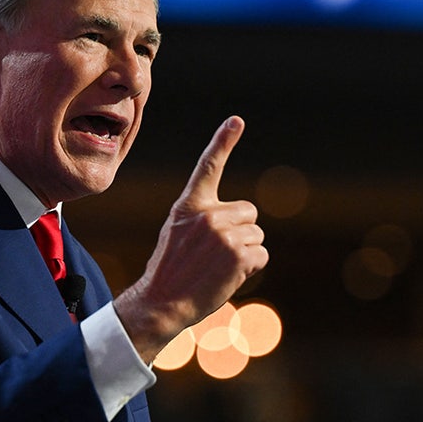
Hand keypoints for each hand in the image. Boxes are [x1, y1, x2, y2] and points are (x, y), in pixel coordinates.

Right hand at [114, 116, 268, 361]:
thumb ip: (204, 219)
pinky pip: (261, 255)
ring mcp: (224, 234)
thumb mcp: (177, 233)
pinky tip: (227, 276)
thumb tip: (242, 220)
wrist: (161, 301)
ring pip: (257, 235)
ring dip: (245, 252)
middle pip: (249, 212)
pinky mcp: (239, 255)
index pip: (208, 167)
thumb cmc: (170, 271)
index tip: (236, 120)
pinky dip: (251, 268)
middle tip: (215, 254)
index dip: (223, 141)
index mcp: (189, 205)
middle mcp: (208, 214)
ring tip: (218, 267)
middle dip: (241, 232)